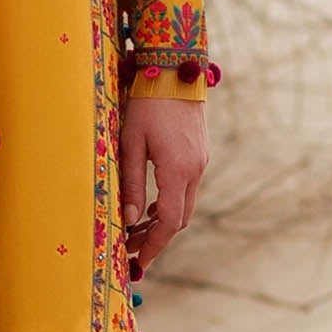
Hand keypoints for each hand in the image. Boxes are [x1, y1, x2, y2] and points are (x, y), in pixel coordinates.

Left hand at [119, 94, 207, 270]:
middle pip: (180, 219)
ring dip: (163, 221)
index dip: (154, 245)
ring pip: (185, 205)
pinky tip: (151, 206)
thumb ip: (132, 183)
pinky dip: (170, 203)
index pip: (170, 222)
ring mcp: (201, 162)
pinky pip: (187, 189)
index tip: (138, 261)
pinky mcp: (200, 154)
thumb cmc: (146, 103)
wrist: (175, 70)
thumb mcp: (130, 143)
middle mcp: (195, 170)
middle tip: (130, 249)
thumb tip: (130, 219)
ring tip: (136, 231)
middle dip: (156, 238)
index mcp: (178, 170)